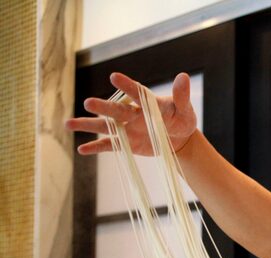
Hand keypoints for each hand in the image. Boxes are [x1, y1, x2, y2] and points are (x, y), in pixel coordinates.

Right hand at [66, 72, 196, 155]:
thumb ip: (181, 96)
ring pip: (105, 126)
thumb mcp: (185, 109)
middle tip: (88, 103)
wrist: (179, 138)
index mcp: (146, 102)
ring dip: (88, 125)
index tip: (114, 77)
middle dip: (103, 108)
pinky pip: (109, 146)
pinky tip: (82, 150)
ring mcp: (126, 128)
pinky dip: (96, 148)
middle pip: (116, 110)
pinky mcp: (126, 143)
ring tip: (68, 124)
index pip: (136, 92)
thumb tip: (183, 77)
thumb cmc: (182, 119)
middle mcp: (132, 114)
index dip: (126, 86)